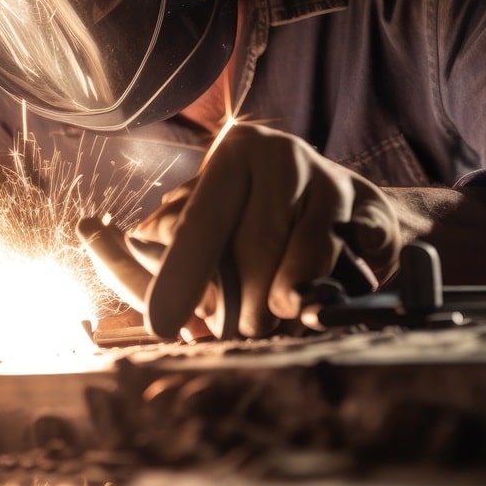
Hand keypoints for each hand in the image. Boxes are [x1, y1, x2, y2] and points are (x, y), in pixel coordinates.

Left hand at [81, 124, 401, 338]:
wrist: (352, 214)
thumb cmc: (260, 224)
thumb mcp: (207, 227)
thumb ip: (161, 241)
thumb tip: (111, 232)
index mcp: (233, 155)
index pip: (204, 218)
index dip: (185, 272)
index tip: (163, 320)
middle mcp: (281, 156)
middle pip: (254, 247)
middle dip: (241, 302)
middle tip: (235, 330)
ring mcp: (331, 181)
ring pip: (304, 259)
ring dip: (285, 301)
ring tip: (276, 315)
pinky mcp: (374, 212)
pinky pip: (350, 264)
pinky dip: (333, 292)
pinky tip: (322, 298)